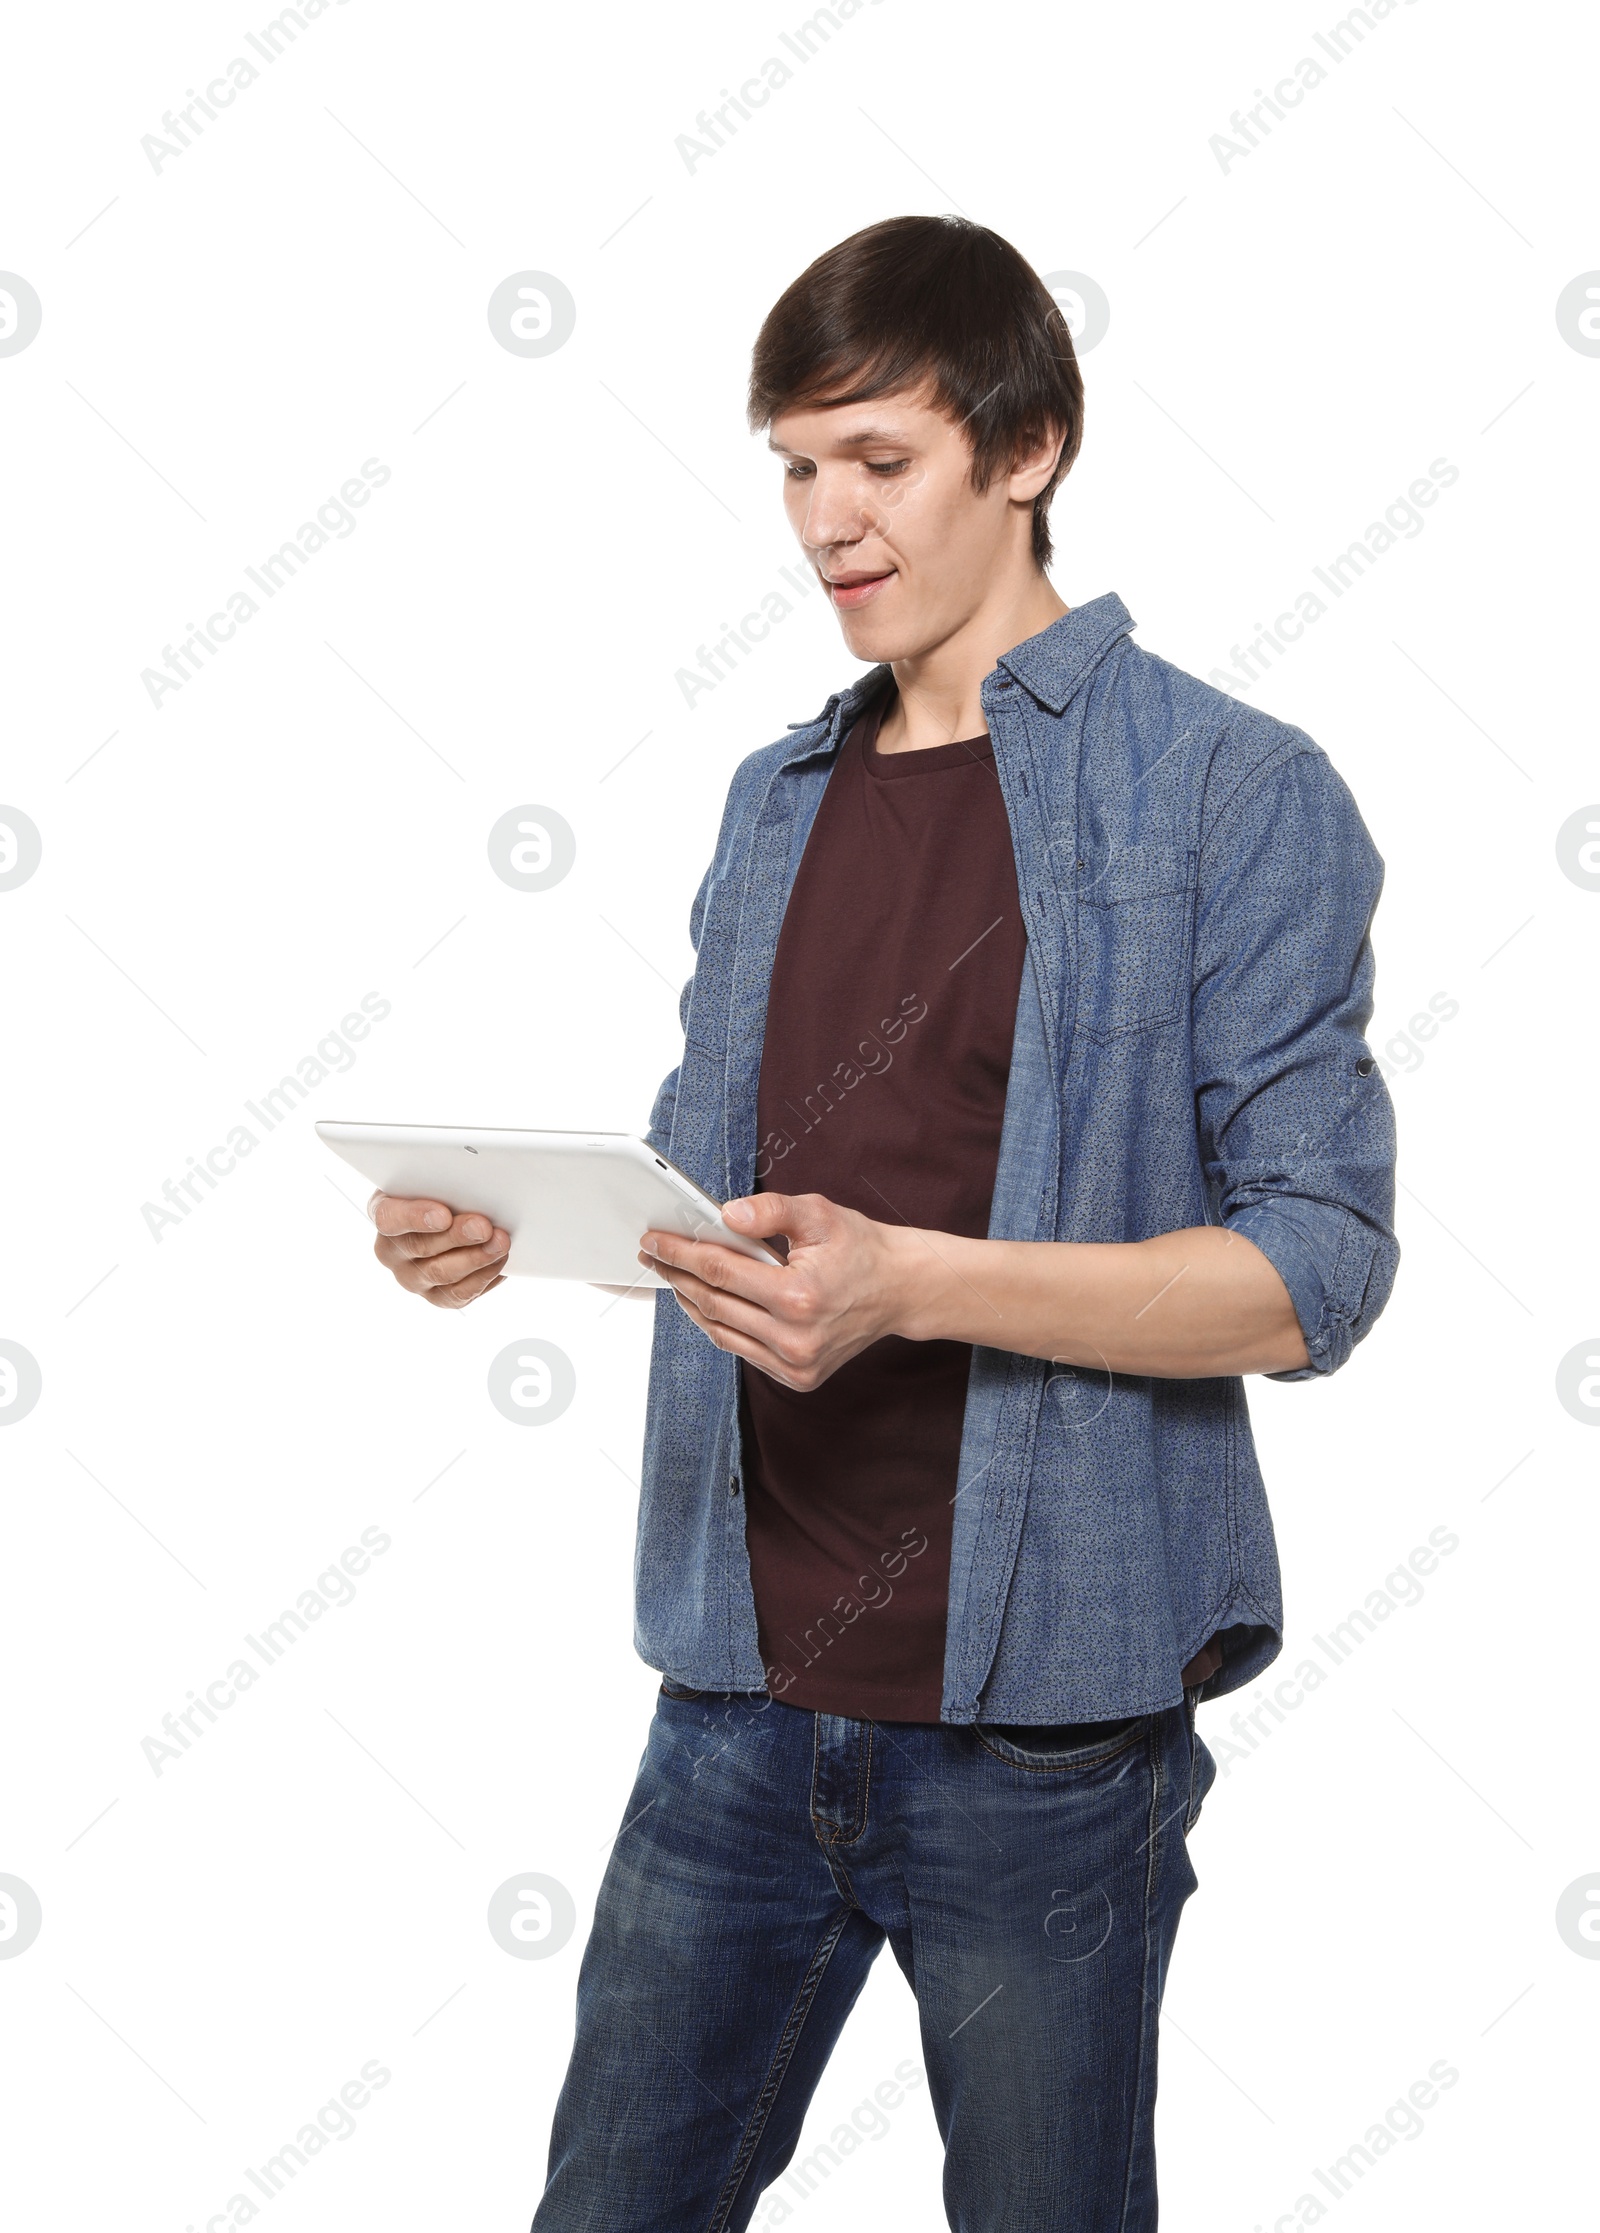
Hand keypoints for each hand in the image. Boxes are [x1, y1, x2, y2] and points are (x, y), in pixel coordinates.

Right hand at [369, 1194, 509, 1307]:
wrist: (451, 1217)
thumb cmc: (440, 1192)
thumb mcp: (434, 1178)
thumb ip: (442, 1180)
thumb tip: (470, 1180)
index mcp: (384, 1213)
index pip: (389, 1218)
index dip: (415, 1217)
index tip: (443, 1214)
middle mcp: (391, 1251)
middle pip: (420, 1247)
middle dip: (457, 1236)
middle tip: (484, 1226)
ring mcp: (412, 1277)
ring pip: (442, 1273)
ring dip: (476, 1257)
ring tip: (500, 1242)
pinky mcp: (436, 1296)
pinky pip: (459, 1294)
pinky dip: (484, 1276)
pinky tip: (498, 1260)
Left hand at [639, 1192, 912, 1389]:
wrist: (899, 1289)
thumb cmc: (859, 1248)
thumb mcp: (819, 1213)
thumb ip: (770, 1210)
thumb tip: (725, 1215)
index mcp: (799, 1297)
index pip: (720, 1272)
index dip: (680, 1253)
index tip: (654, 1241)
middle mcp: (795, 1338)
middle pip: (713, 1304)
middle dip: (677, 1276)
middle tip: (653, 1255)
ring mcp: (796, 1364)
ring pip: (721, 1332)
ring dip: (692, 1303)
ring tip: (674, 1276)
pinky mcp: (797, 1377)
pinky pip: (741, 1349)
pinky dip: (718, 1325)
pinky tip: (707, 1302)